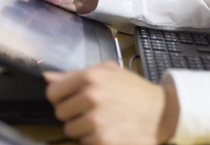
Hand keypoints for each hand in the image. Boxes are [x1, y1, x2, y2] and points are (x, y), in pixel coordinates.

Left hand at [45, 61, 179, 144]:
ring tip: (102, 120)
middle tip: (92, 109)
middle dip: (73, 113)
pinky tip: (109, 130)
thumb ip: (75, 74)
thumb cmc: (133, 90)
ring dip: (83, 128)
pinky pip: (84, 143)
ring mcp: (96, 121)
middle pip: (60, 113)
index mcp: (90, 76)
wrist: (160, 112)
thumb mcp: (108, 71)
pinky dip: (94, 139)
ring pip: (70, 131)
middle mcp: (91, 96)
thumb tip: (48, 77)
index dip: (61, 97)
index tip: (71, 99)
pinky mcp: (102, 141)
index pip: (53, 92)